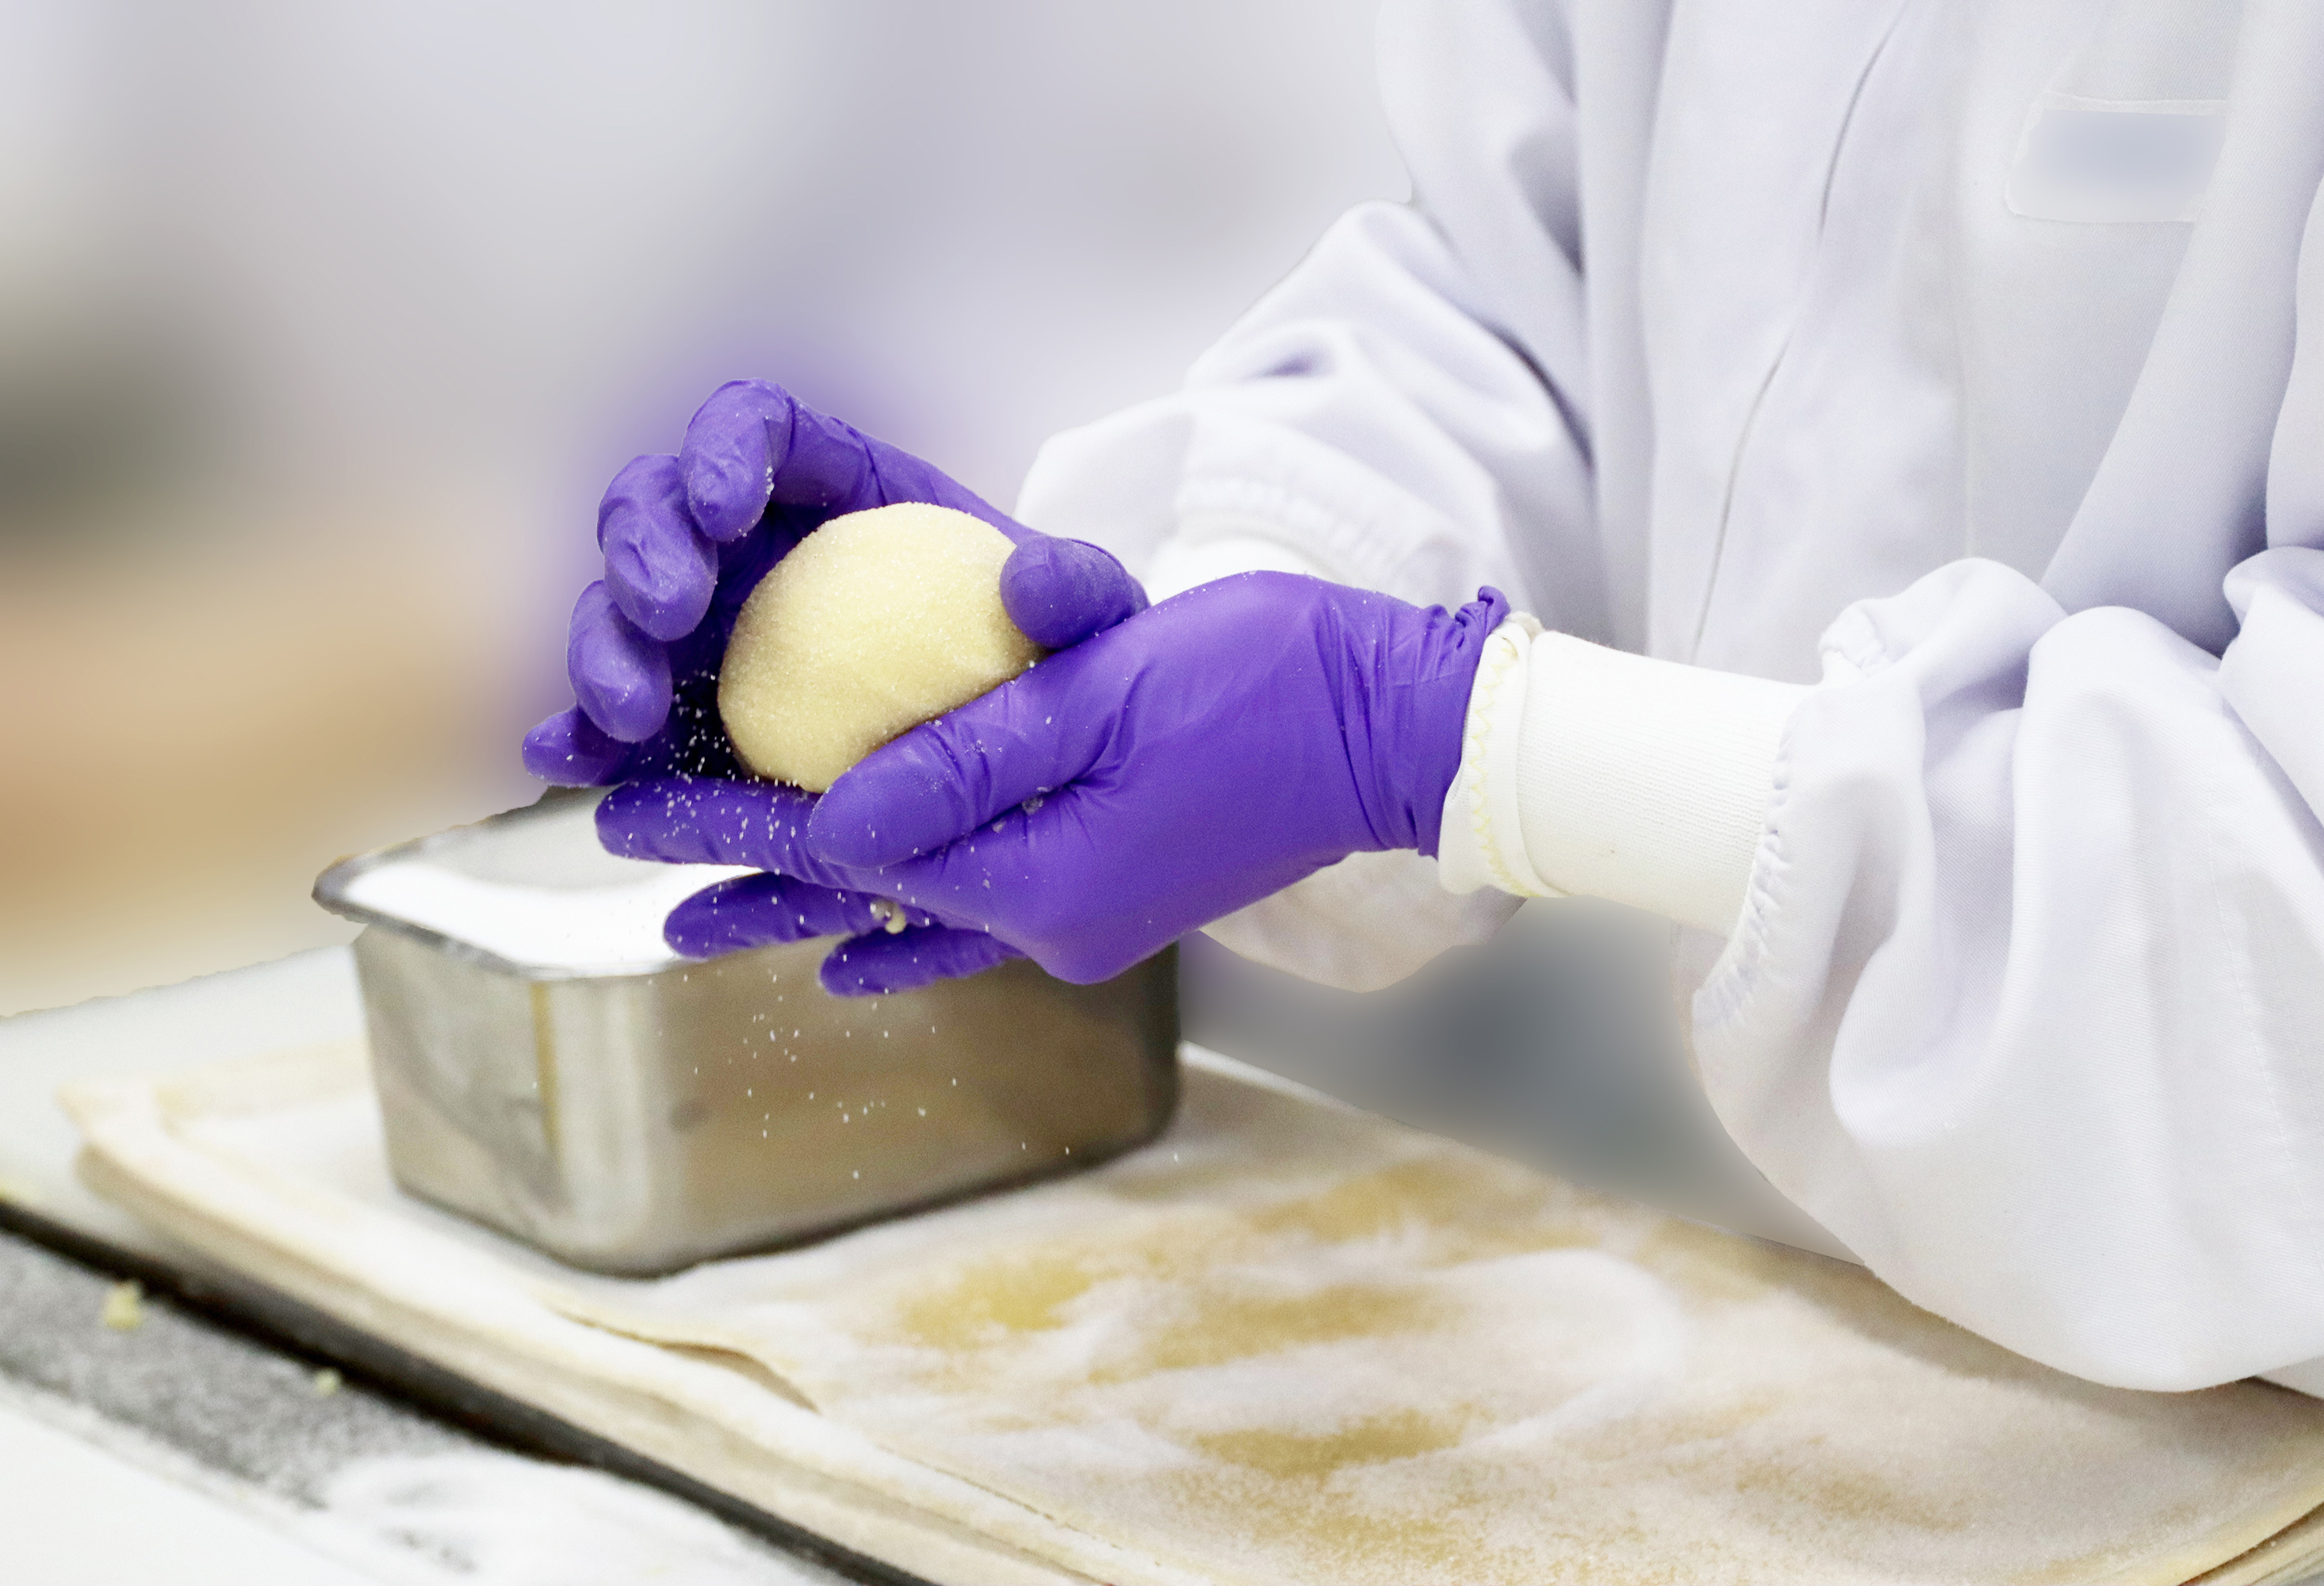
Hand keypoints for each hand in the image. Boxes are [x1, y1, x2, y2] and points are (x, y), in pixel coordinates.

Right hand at [520, 380, 1145, 785]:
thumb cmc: (1049, 664)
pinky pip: (615, 716)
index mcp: (836, 488)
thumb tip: (1036, 578)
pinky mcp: (686, 716)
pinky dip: (581, 736)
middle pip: (658, 507)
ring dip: (604, 649)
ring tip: (631, 714)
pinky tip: (567, 766)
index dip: (723, 448)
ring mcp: (709, 631)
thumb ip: (1078, 591)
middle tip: (673, 614)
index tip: (727, 505)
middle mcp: (752, 546)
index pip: (756, 428)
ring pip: (618, 611)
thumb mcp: (1089, 623)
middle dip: (645, 549)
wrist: (1026, 764)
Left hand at [597, 575, 1509, 992]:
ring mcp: (1083, 917)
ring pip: (905, 911)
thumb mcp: (1102, 695)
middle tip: (619, 847)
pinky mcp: (1112, 895)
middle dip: (738, 867)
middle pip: (860, 890)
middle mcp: (1050, 919)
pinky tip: (851, 964)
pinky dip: (907, 938)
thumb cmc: (1261, 685)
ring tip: (693, 929)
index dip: (727, 824)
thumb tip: (835, 817)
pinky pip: (978, 924)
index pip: (845, 849)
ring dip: (800, 909)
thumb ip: (962, 760)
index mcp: (1039, 875)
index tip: (622, 810)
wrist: (1394, 730)